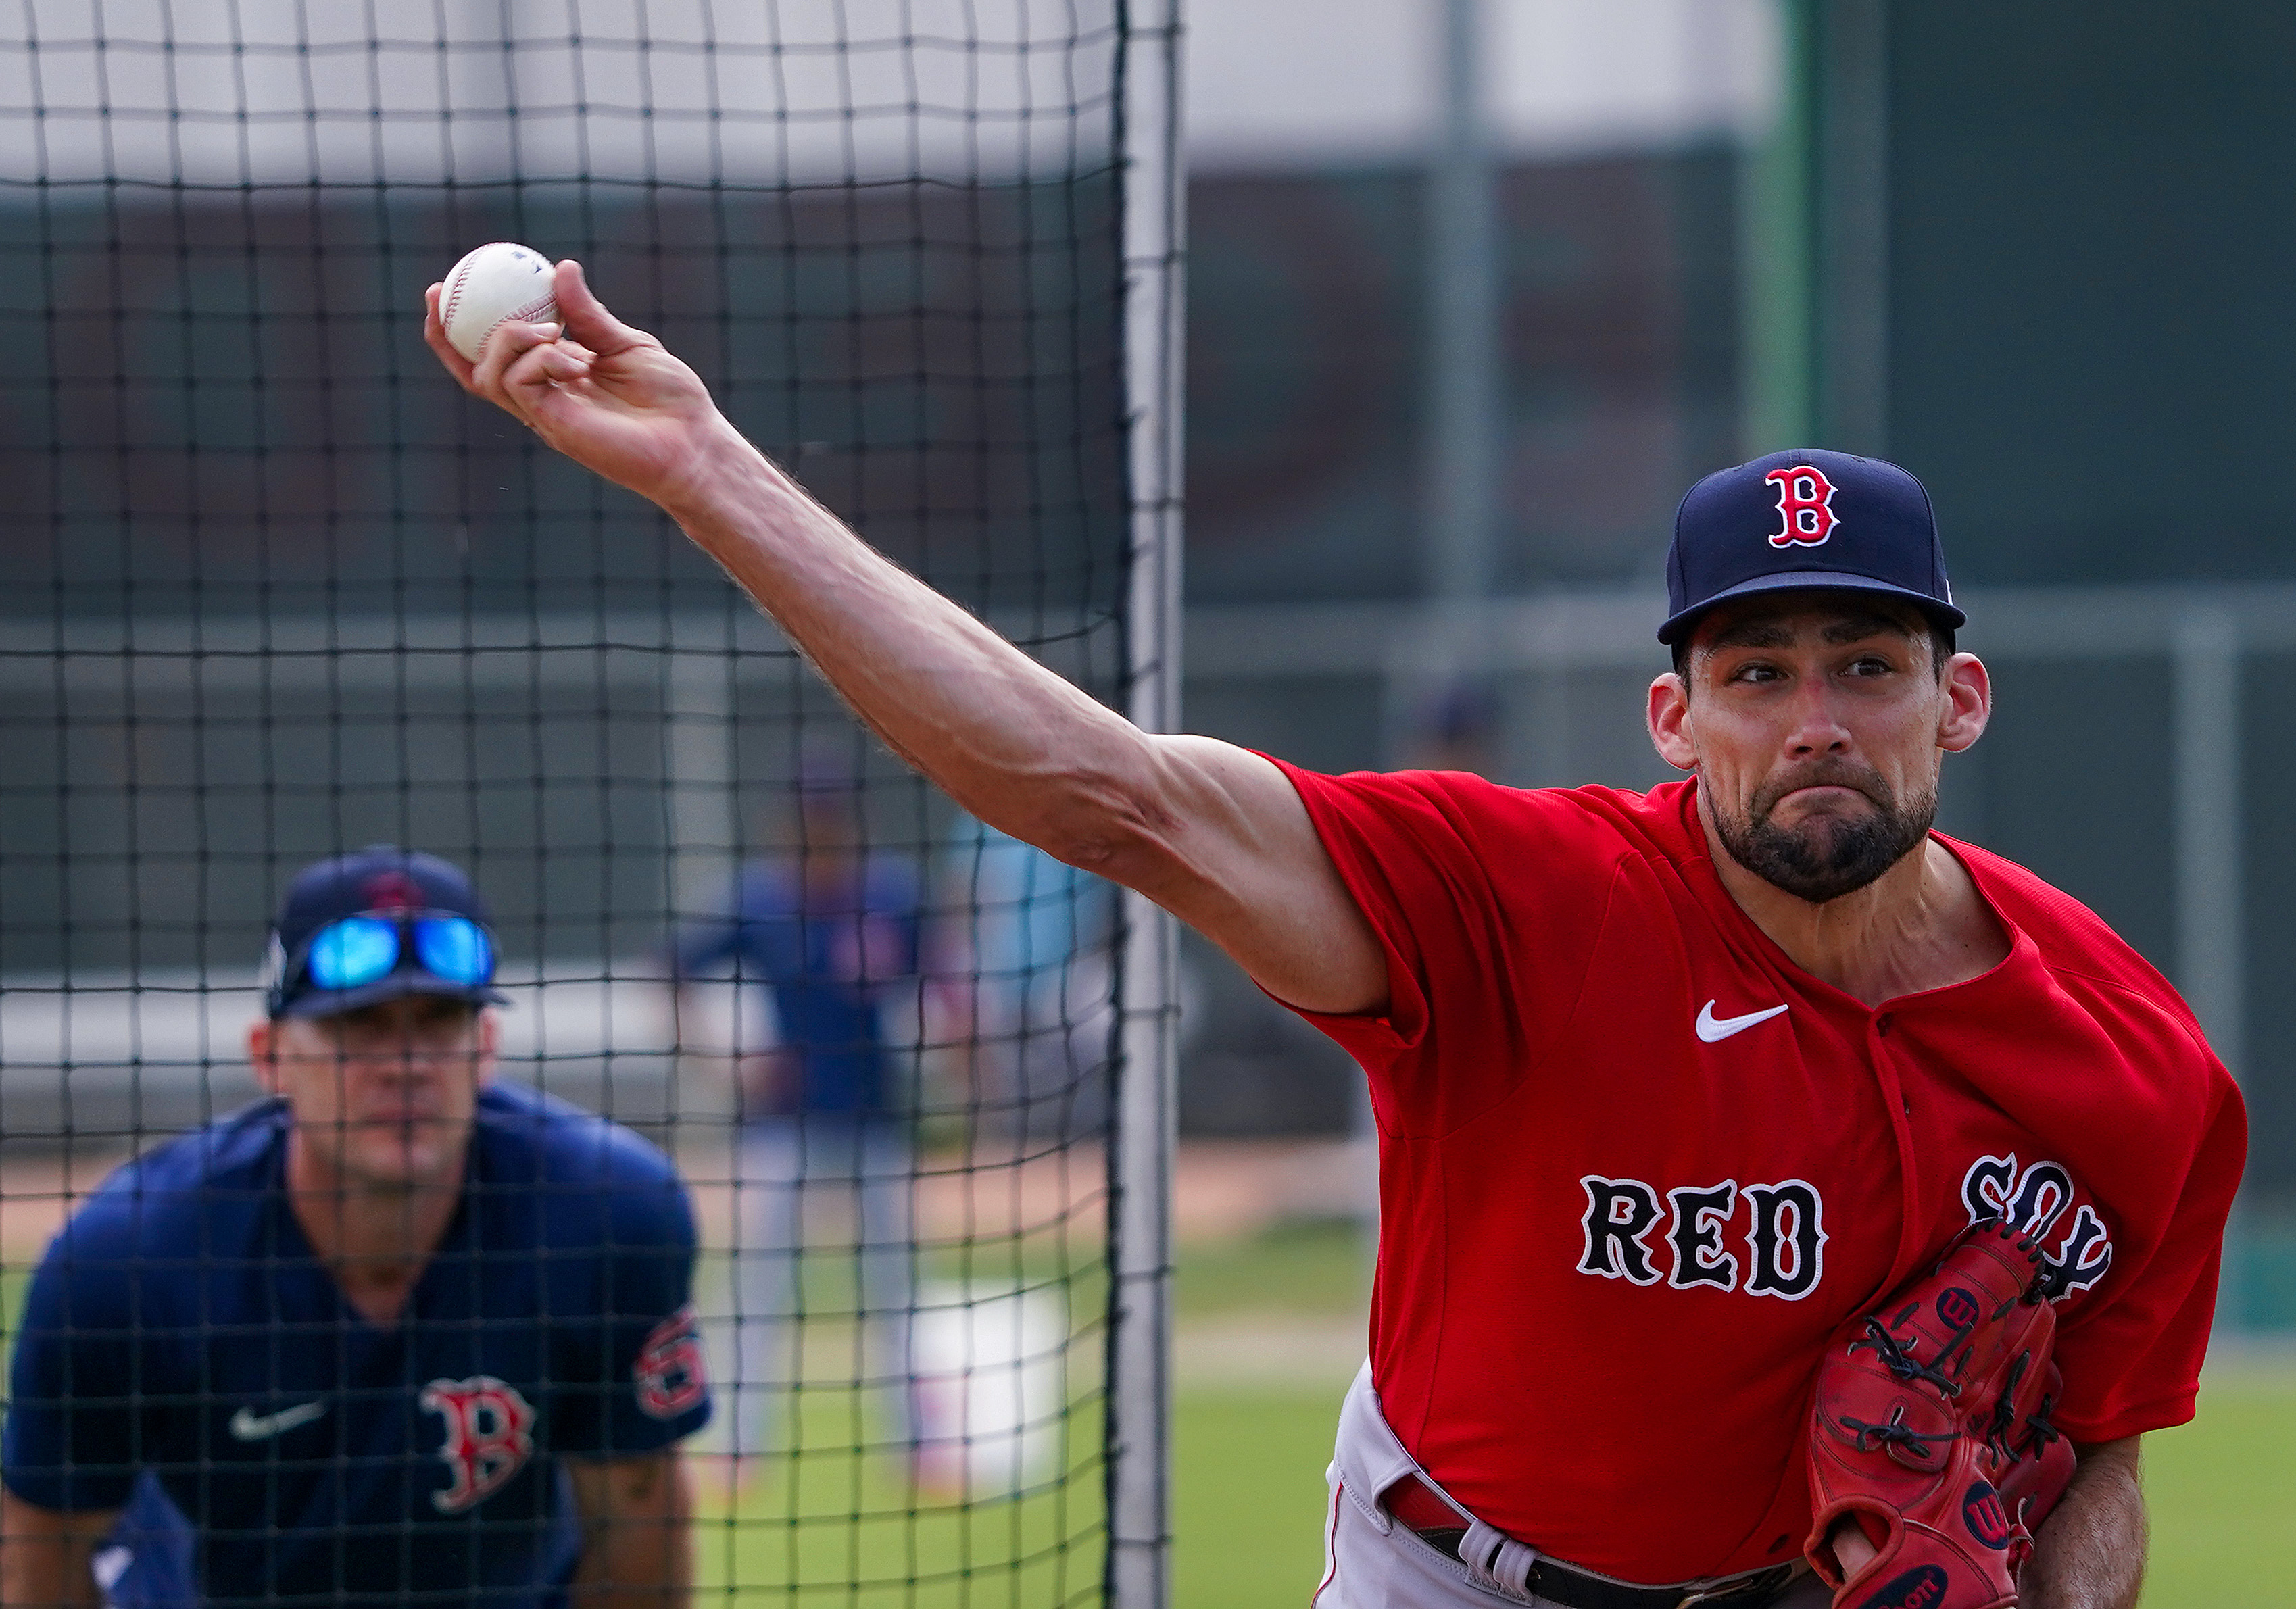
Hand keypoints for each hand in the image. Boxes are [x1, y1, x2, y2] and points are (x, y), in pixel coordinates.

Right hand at [423, 259, 741, 509]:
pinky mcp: (553, 427)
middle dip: (445, 333)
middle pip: (473, 369)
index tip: (454, 282)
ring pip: (489, 375)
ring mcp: (545, 414)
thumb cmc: (671, 402)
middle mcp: (543, 397)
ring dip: (509, 339)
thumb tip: (561, 268)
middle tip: (441, 292)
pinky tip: (572, 358)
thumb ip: (589, 314)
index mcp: (556, 376)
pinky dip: (538, 360)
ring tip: (550, 330)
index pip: (499, 352)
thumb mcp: (627, 344)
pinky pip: (520, 384)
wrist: (694, 444)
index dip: (468, 322)